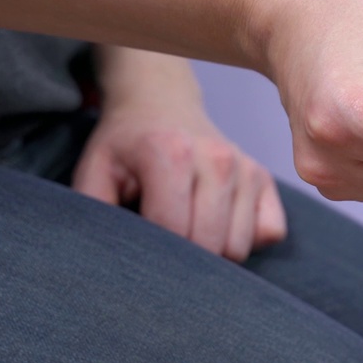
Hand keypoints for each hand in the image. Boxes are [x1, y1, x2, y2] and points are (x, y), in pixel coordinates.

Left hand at [72, 50, 285, 261]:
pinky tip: (218, 223)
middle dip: (184, 259)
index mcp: (171, 152)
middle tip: (163, 245)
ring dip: (214, 252)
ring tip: (189, 229)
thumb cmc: (126, 146)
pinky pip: (269, 233)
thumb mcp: (94, 170)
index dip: (151, 251)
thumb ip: (94, 211)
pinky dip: (245, 239)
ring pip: (239, 247)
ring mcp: (246, 168)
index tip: (139, 245)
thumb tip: (107, 257)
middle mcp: (218, 158)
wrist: (161, 103)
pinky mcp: (264, 178)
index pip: (172, 230)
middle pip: (210, 245)